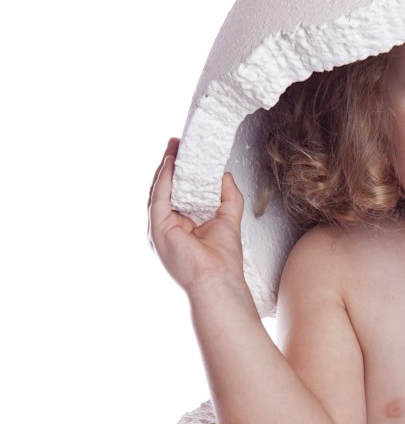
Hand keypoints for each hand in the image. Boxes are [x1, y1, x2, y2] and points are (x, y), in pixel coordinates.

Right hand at [147, 138, 246, 292]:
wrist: (218, 279)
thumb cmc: (223, 259)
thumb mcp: (228, 216)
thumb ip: (227, 193)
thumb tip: (223, 173)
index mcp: (181, 224)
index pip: (178, 192)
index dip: (182, 171)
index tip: (187, 152)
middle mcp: (168, 225)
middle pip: (165, 188)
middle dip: (171, 164)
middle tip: (178, 143)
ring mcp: (159, 227)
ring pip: (159, 190)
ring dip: (166, 167)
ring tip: (174, 148)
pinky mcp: (157, 229)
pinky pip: (158, 197)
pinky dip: (163, 179)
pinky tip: (170, 164)